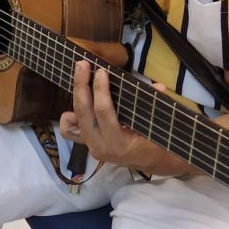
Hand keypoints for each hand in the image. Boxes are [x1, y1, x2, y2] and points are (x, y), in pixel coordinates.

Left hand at [59, 60, 191, 177]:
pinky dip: (69, 116)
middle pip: (84, 112)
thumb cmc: (157, 143)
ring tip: (79, 74)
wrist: (152, 163)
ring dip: (76, 94)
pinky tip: (76, 101)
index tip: (101, 71)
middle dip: (81, 86)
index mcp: (120, 143)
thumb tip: (158, 86)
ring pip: (74, 120)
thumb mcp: (158, 126)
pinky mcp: (86, 145)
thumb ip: (156, 105)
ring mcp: (91, 147)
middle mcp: (101, 146)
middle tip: (82, 65)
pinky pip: (69, 131)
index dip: (100, 89)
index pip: (104, 112)